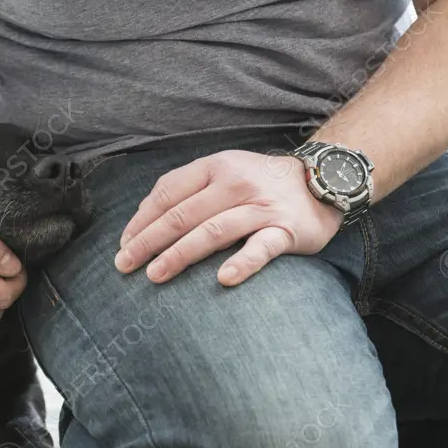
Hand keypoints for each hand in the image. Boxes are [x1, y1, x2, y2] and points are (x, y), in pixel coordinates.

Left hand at [115, 150, 342, 285]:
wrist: (323, 180)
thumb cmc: (260, 183)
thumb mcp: (223, 172)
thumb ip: (187, 190)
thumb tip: (142, 220)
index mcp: (215, 167)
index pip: (168, 193)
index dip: (141, 220)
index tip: (123, 244)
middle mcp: (236, 184)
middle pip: (183, 214)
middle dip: (149, 241)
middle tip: (125, 265)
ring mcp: (261, 207)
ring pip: (213, 231)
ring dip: (180, 254)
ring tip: (155, 275)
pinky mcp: (285, 230)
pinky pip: (261, 248)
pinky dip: (242, 263)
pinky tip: (223, 280)